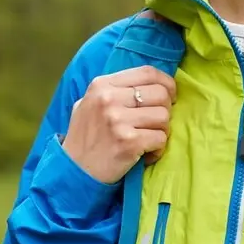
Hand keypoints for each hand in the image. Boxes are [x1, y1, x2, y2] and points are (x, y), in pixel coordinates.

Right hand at [62, 66, 176, 183]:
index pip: (147, 72)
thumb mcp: (89, 103)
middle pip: (160, 94)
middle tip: (156, 123)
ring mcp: (118, 120)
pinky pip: (161, 139)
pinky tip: (145, 154)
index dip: (166, 83)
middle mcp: (109, 98)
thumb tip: (151, 84)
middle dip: (165, 109)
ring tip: (148, 140)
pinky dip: (157, 149)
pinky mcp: (128, 142)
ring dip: (162, 131)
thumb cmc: (85, 137)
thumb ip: (114, 90)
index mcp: (102, 85)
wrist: (74, 171)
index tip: (169, 96)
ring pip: (164, 117)